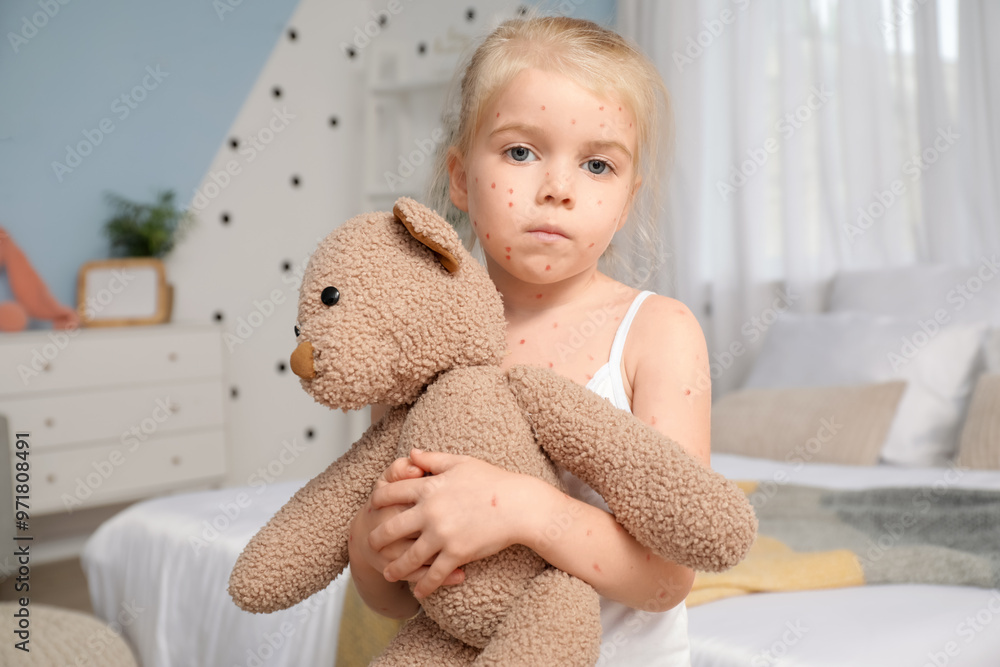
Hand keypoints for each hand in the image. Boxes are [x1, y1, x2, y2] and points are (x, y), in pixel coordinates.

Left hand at [368, 448, 538, 598]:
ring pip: (408, 557)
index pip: (391, 492)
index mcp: (429, 486)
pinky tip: (418, 592)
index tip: (372, 507)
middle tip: (371, 544)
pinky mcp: (457, 554)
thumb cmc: (493, 481)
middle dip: (377, 538)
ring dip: (394, 568)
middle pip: (391, 527)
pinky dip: (424, 586)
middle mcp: (430, 511)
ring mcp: (442, 534)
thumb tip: (411, 453)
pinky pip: (434, 574)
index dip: (377, 500)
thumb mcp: (461, 462)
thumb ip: (432, 459)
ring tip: (387, 573)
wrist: (520, 505)